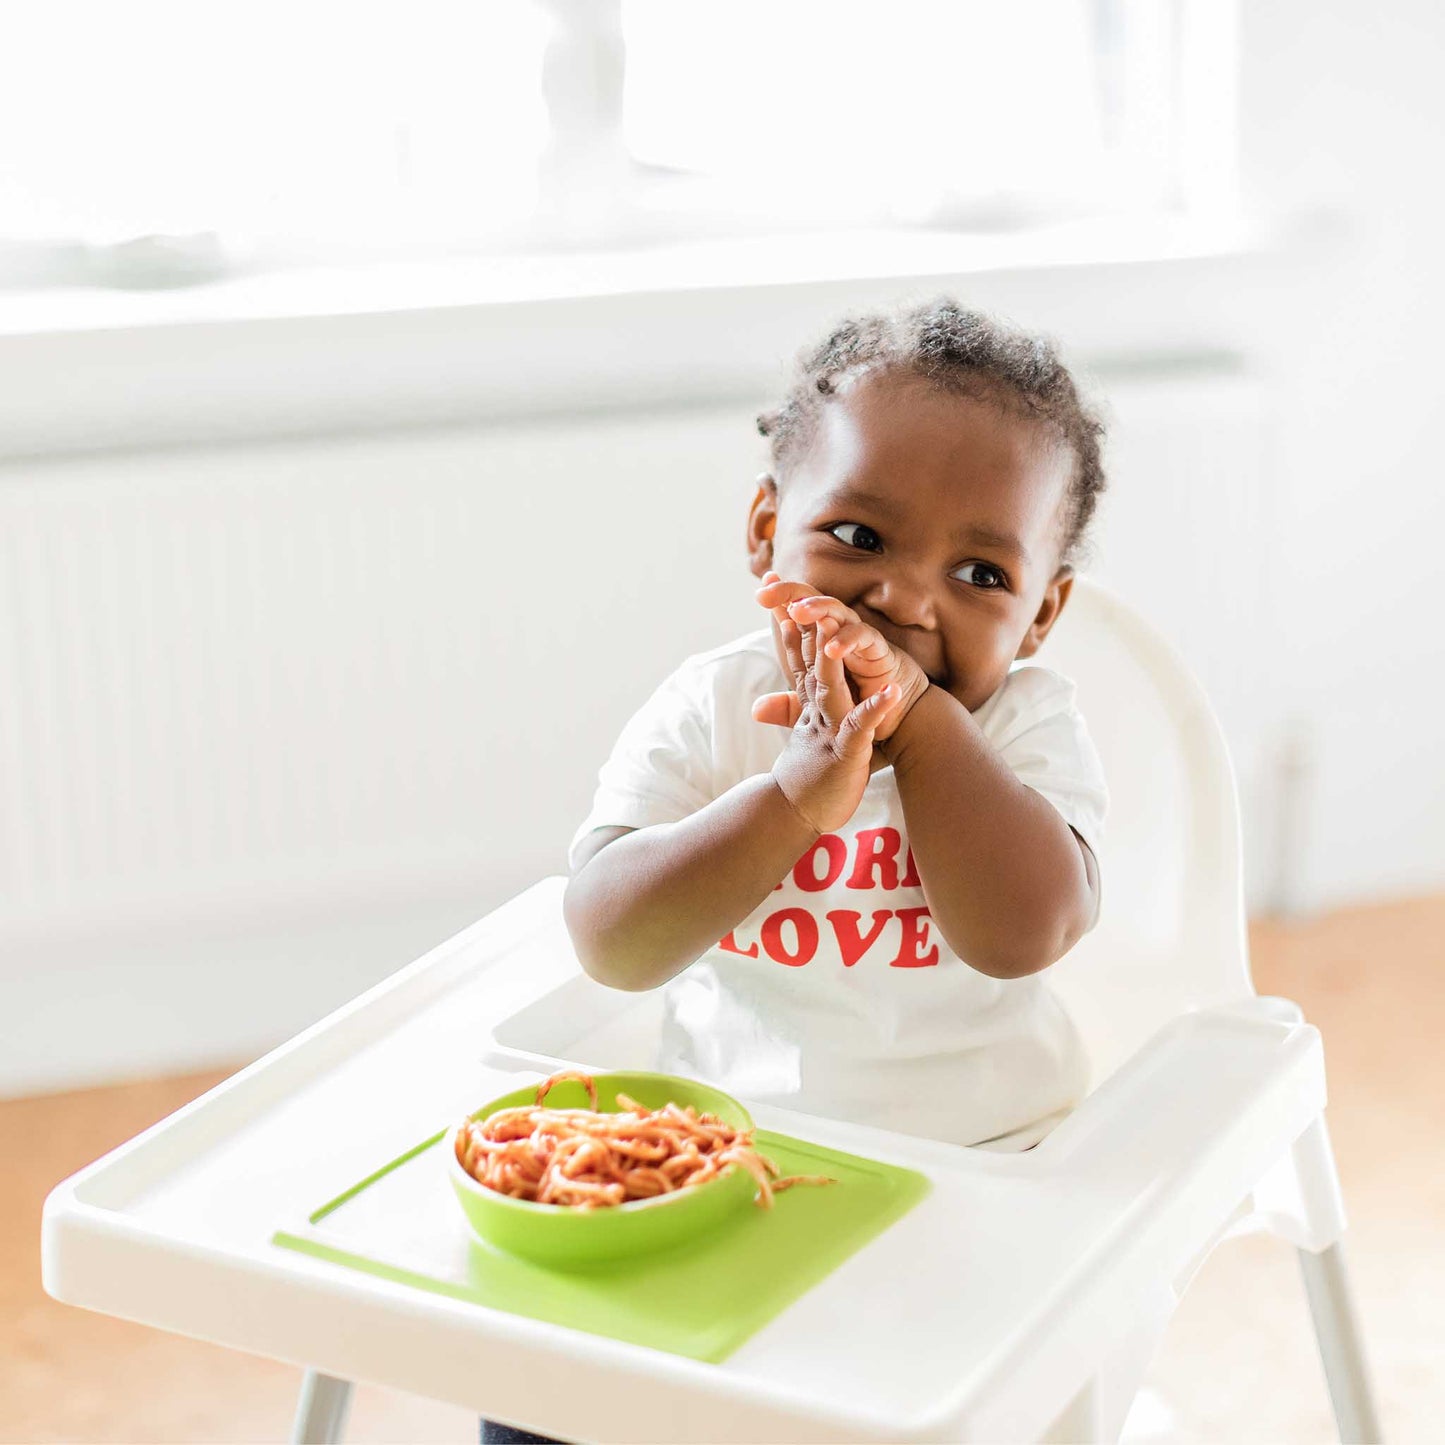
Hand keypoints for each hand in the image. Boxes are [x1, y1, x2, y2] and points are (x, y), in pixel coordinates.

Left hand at [753, 575, 929, 741]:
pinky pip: (864, 638)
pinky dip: (849, 640)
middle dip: (791, 594)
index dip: (779, 601)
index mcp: (823, 641)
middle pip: (813, 602)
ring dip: (818, 609)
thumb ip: (789, 707)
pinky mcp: (879, 651)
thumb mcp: (818, 711)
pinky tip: (832, 647)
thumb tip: (755, 711)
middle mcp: (841, 632)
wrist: (899, 720)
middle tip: (766, 593)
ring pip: (838, 613)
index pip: (797, 615)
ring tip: (798, 612)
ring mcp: (860, 638)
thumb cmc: (860, 706)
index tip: (758, 592)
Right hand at [759, 604, 903, 833]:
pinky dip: (874, 711)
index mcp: (807, 706)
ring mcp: (828, 732)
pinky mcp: (845, 754)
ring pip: (829, 691)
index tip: (783, 597)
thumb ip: (788, 710)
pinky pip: (861, 729)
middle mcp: (814, 713)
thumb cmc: (804, 777)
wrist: (794, 815)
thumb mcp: (799, 735)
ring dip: (831, 664)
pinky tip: (890, 694)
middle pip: (807, 666)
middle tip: (798, 598)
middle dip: (806, 631)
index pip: (797, 660)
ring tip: (835, 636)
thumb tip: (770, 692)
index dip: (791, 627)